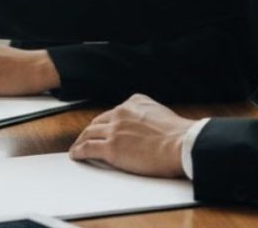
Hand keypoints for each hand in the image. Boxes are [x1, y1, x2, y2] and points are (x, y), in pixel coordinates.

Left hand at [69, 93, 190, 177]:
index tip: (102, 128)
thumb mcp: (159, 111)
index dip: (105, 123)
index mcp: (132, 103)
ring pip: (89, 133)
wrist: (181, 144)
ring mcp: (114, 130)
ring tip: (77, 146)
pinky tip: (76, 154)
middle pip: (98, 122)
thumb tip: (143, 119)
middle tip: (86, 137)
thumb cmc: (178, 134)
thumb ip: (146, 112)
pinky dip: (79, 151)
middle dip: (91, 130)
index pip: (113, 113)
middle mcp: (120, 113)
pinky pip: (89, 148)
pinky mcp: (112, 148)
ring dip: (81, 140)